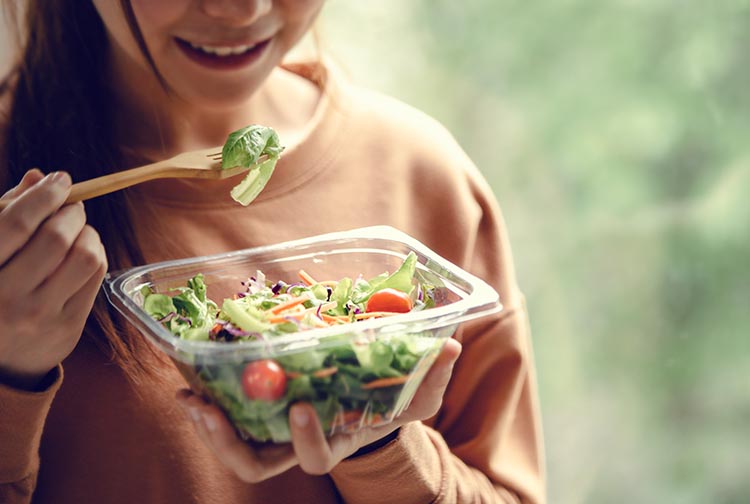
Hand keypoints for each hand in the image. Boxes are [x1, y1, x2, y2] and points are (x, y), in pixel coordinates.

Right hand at [0, 169, 107, 388]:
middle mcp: (7, 297)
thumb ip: (7, 214)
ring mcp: (40, 315)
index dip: (43, 195)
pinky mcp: (68, 327)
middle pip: (56, 238)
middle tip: (71, 206)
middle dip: (71, 212)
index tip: (60, 180)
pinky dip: (97, 254)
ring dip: (88, 233)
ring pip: (85, 257)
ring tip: (78, 231)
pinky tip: (84, 252)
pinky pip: (96, 277)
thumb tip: (38, 177)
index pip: (16, 223)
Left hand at [176, 338, 461, 481]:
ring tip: (188, 396)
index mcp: (336, 441)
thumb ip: (433, 375)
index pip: (315, 458)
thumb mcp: (418, 392)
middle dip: (229, 443)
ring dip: (207, 425)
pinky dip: (209, 397)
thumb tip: (450, 346)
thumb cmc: (393, 401)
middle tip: (207, 409)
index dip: (305, 439)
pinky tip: (194, 372)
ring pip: (236, 447)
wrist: (368, 401)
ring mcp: (278, 431)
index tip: (300, 406)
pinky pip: (230, 413)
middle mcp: (300, 443)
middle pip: (257, 464)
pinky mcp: (264, 411)